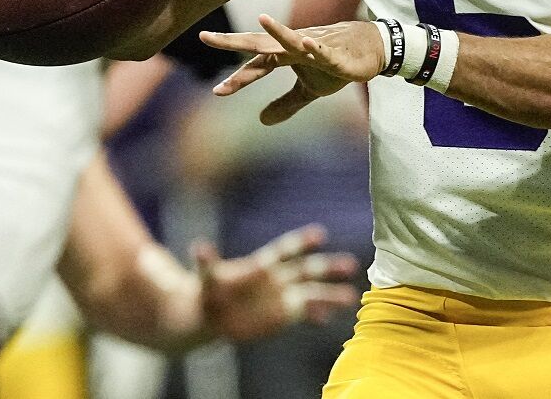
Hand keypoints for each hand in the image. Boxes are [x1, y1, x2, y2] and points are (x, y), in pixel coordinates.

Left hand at [195, 225, 358, 341]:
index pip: (285, 250)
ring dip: (331, 295)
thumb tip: (198, 247)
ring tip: (352, 297)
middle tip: (352, 264)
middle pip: (307, 271)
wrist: (211, 314)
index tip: (321, 234)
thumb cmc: (209, 290)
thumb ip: (207, 263)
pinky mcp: (282, 315)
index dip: (302, 242)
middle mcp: (277, 279)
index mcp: (262, 265)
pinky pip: (304, 314)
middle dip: (328, 267)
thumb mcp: (207, 277)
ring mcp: (282, 297)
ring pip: (312, 294)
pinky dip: (317, 315)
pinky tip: (332, 317)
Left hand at [201, 15, 382, 123]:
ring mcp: (316, 47)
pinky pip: (325, 51)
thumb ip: (286, 103)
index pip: (257, 65)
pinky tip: (308, 43)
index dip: (238, 78)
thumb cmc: (337, 65)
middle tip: (205, 37)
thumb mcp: (310, 90)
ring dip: (279, 32)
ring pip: (293, 40)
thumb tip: (261, 121)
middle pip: (261, 45)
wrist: (373, 50)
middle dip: (234, 41)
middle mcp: (296, 46)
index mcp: (287, 55)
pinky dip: (316, 48)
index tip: (216, 91)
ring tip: (262, 20)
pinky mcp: (337, 54)